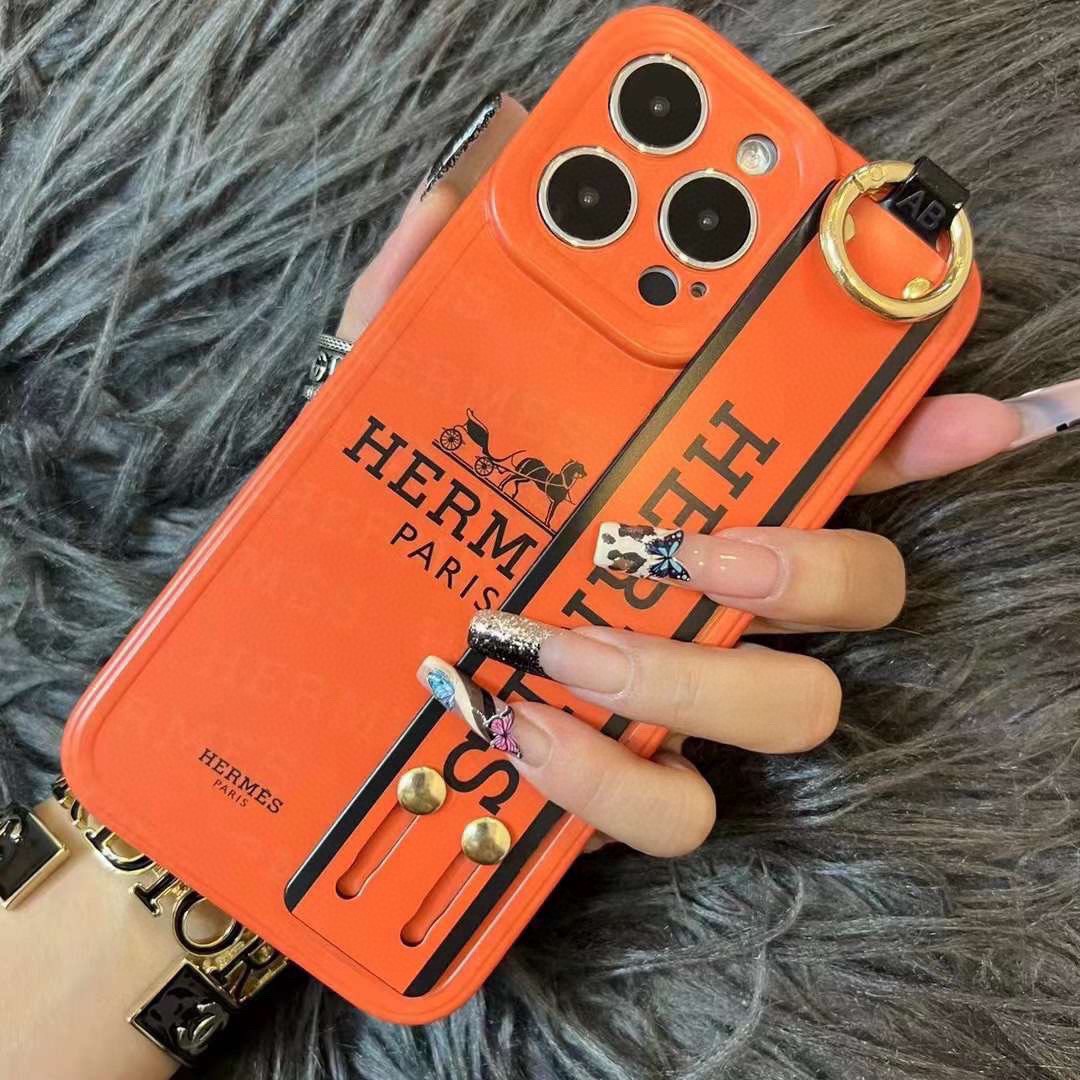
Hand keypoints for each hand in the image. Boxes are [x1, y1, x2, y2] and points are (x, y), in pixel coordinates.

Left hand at [339, 92, 1073, 857]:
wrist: (331, 660)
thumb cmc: (390, 520)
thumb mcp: (393, 400)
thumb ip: (420, 304)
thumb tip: (447, 207)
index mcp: (690, 492)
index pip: (839, 455)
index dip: (916, 437)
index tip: (965, 414)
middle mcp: (712, 598)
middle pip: (860, 592)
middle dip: (813, 569)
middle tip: (704, 551)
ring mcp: (678, 699)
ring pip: (794, 713)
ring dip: (698, 686)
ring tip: (574, 649)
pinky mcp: (623, 784)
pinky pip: (675, 813)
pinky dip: (610, 785)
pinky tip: (527, 728)